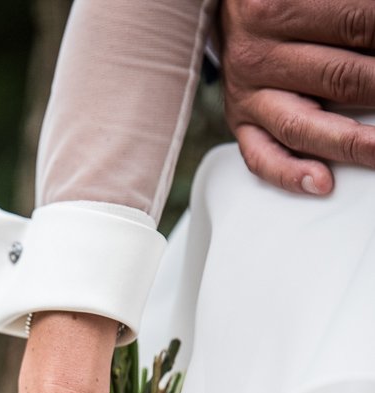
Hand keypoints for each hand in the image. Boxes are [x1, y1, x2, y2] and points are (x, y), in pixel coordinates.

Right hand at [220, 0, 374, 193]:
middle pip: (339, 77)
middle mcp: (258, 53)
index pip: (357, 22)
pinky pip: (261, 156)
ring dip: (353, 142)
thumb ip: (350, 10)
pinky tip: (321, 183)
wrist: (228, 8)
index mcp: (277, 4)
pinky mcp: (241, 122)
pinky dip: (290, 174)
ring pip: (303, 125)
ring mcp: (248, 93)